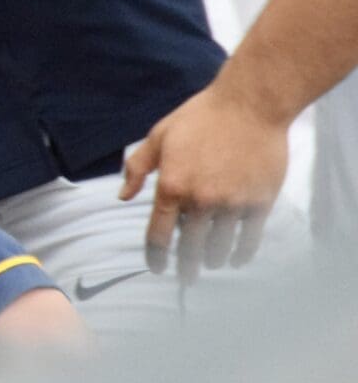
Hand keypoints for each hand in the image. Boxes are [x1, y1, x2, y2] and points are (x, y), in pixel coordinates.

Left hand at [121, 83, 289, 282]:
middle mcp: (200, 200)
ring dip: (213, 260)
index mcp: (172, 186)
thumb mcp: (159, 136)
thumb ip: (137, 167)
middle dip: (186, 267)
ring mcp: (232, 204)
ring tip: (210, 263)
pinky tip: (235, 259)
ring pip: (220, 248)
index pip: (159, 234)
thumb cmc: (200, 118)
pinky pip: (249, 240)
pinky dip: (241, 254)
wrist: (250, 105)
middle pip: (191, 249)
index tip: (156, 269)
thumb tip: (123, 196)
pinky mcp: (260, 203)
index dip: (156, 257)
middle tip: (186, 277)